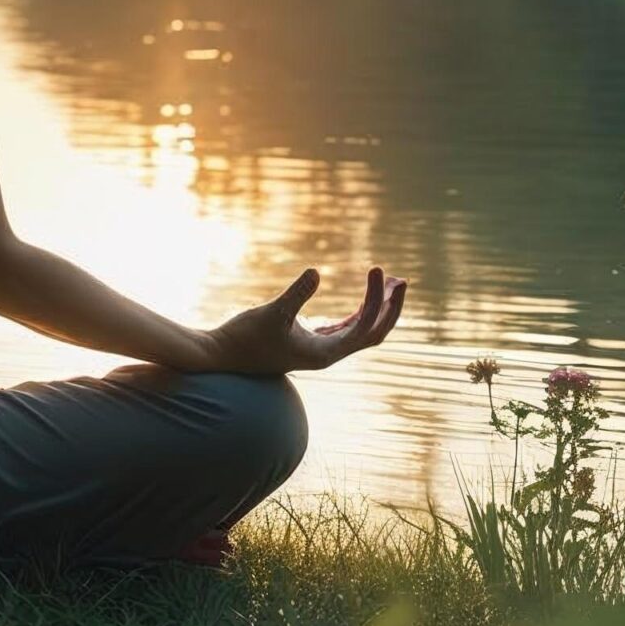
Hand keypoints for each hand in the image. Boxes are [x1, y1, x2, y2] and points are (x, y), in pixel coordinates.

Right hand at [199, 266, 406, 373]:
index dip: (376, 299)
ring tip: (392, 281)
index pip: (364, 326)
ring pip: (363, 330)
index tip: (376, 269)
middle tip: (402, 280)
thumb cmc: (244, 337)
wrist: (222, 356)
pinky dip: (362, 311)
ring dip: (379, 308)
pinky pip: (348, 327)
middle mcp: (329, 354)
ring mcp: (322, 350)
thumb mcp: (271, 313)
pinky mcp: (313, 343)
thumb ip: (295, 294)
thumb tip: (316, 271)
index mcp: (325, 353)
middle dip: (391, 307)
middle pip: (375, 333)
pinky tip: (368, 295)